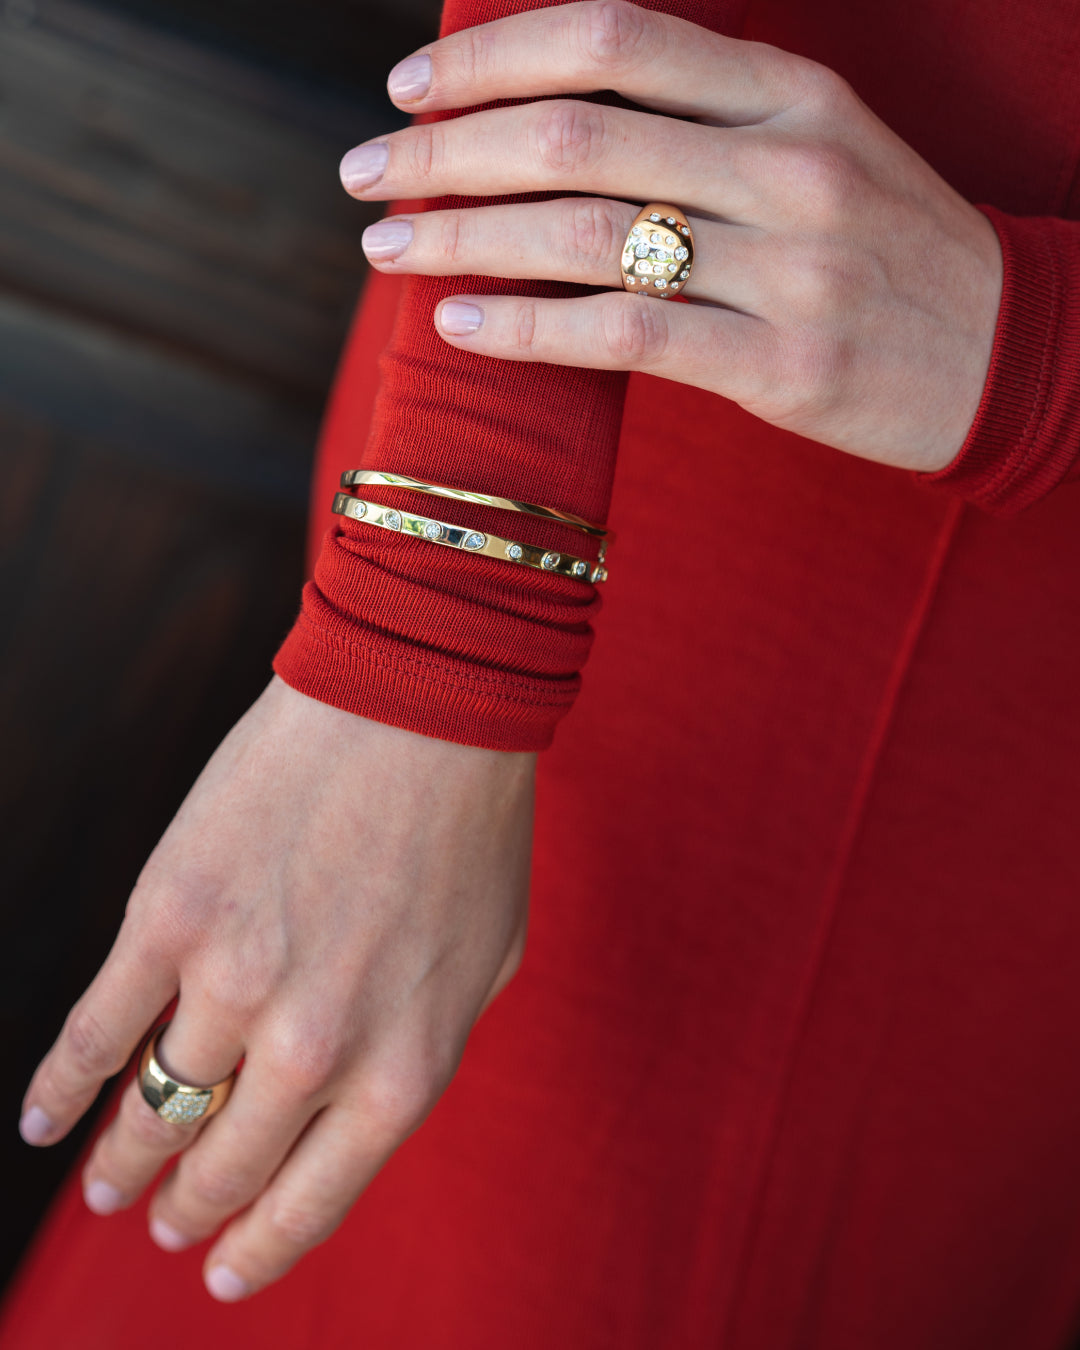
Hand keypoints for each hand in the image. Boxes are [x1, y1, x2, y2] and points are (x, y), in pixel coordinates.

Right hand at [19, 676, 533, 1299]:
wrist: (424, 704)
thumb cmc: (470, 828)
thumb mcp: (486, 963)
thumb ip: (421, 1044)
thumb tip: (357, 1102)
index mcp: (403, 1071)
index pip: (311, 1202)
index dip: (258, 1249)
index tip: (221, 1274)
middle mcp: (316, 1051)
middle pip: (223, 1166)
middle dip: (189, 1206)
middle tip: (166, 1220)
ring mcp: (234, 986)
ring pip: (154, 1110)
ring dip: (122, 1161)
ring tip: (108, 1184)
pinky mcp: (169, 919)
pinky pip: (93, 1033)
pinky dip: (59, 1089)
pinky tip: (43, 1122)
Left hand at [347, 0, 1001, 473]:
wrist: (1005, 352)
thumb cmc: (886, 251)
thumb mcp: (817, 146)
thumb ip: (703, 122)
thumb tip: (551, 122)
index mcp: (791, 90)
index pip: (611, 38)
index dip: (491, 54)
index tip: (409, 86)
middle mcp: (788, 162)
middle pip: (575, 131)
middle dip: (445, 149)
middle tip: (365, 173)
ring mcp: (790, 267)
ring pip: (585, 231)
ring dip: (463, 236)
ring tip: (386, 247)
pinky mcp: (781, 367)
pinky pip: (624, 335)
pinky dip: (527, 327)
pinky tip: (458, 323)